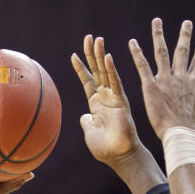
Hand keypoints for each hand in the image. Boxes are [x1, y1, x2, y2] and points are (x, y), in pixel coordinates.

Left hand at [72, 34, 142, 167]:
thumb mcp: (90, 131)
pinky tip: (107, 57)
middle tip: (89, 37)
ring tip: (97, 39)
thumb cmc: (105, 148)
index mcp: (96, 104)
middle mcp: (105, 97)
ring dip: (101, 55)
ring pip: (106, 72)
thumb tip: (83, 117)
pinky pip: (115, 82)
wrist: (118, 156)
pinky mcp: (121, 101)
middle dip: (92, 54)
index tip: (73, 55)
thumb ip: (86, 122)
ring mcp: (113, 97)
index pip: (87, 81)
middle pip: (97, 71)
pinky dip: (111, 70)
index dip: (80, 68)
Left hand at [129, 18, 194, 138]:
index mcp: (192, 84)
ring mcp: (165, 80)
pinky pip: (142, 66)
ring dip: (159, 35)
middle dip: (185, 36)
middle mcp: (180, 77)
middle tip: (187, 22)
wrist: (179, 133)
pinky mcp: (151, 86)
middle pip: (182, 52)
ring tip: (157, 21)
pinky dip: (137, 53)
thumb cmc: (190, 126)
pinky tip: (132, 42)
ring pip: (162, 52)